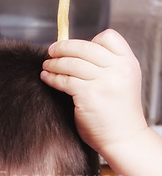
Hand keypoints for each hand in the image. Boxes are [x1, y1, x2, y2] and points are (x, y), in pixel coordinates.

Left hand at [40, 29, 147, 156]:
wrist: (123, 139)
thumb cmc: (118, 114)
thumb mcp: (122, 82)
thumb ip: (107, 67)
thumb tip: (75, 53)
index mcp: (128, 62)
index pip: (108, 36)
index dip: (89, 40)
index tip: (75, 48)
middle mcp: (118, 69)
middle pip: (85, 47)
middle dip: (63, 47)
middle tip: (51, 51)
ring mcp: (104, 81)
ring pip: (72, 63)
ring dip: (54, 63)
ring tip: (46, 65)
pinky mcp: (89, 95)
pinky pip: (65, 80)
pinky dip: (52, 77)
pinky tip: (46, 78)